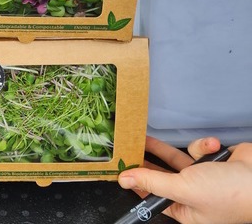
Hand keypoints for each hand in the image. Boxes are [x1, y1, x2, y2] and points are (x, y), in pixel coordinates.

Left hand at [118, 136, 251, 223]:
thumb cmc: (230, 193)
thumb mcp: (184, 188)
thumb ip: (153, 182)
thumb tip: (125, 180)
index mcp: (186, 211)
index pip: (152, 197)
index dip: (136, 183)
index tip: (120, 168)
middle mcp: (193, 196)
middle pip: (161, 176)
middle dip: (146, 161)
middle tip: (126, 147)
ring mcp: (204, 178)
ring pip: (175, 160)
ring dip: (166, 149)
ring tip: (145, 137)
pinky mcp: (213, 161)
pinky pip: (198, 150)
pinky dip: (204, 146)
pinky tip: (213, 147)